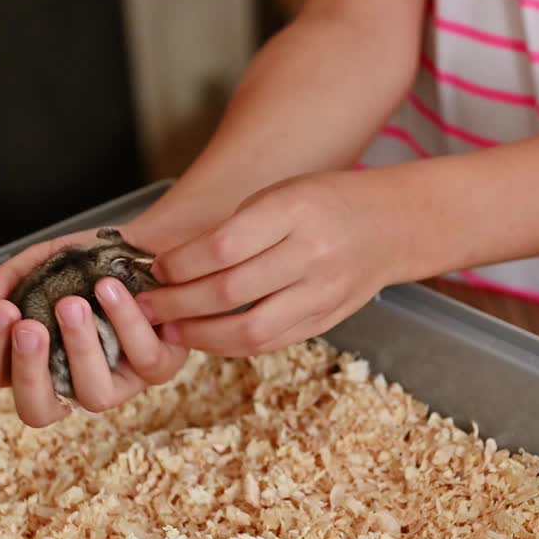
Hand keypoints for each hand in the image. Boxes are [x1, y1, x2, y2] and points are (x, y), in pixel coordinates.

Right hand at [0, 226, 185, 426]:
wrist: (149, 247)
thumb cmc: (92, 263)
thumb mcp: (45, 260)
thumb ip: (10, 279)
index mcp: (37, 361)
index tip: (1, 309)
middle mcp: (73, 382)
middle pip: (36, 410)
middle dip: (28, 369)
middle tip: (29, 326)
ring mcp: (117, 383)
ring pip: (94, 395)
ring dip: (79, 348)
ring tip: (71, 303)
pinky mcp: (157, 369)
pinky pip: (143, 358)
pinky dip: (124, 321)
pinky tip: (109, 288)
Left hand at [136, 172, 402, 356]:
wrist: (391, 226)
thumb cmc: (326, 202)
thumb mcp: (281, 194)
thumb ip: (235, 228)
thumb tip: (172, 265)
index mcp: (294, 210)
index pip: (223, 245)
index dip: (180, 263)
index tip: (155, 268)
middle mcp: (311, 254)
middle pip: (230, 290)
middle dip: (178, 303)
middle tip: (147, 305)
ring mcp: (321, 292)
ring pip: (250, 328)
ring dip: (200, 334)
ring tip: (170, 330)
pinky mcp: (325, 319)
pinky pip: (271, 342)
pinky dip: (232, 345)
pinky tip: (207, 338)